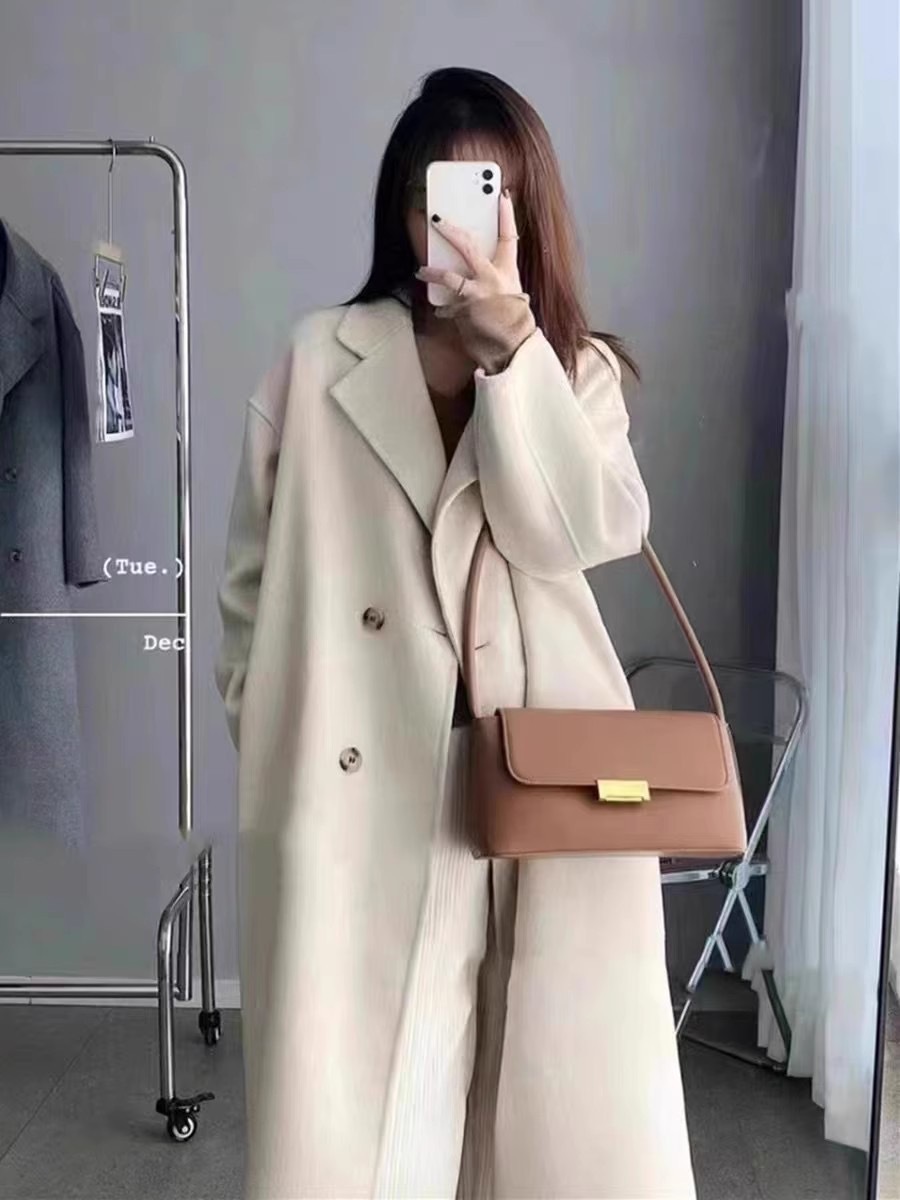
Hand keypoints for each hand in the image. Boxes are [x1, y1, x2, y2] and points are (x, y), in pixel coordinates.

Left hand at [414, 188, 523, 307]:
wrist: (513, 348)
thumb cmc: (512, 319)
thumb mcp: (511, 290)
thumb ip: (496, 274)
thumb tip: (477, 262)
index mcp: (508, 271)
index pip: (509, 236)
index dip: (506, 214)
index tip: (502, 195)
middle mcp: (493, 279)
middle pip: (468, 247)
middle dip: (450, 230)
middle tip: (436, 220)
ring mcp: (478, 295)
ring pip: (449, 277)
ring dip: (431, 272)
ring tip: (420, 271)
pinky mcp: (465, 312)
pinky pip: (447, 307)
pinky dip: (443, 309)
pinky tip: (440, 310)